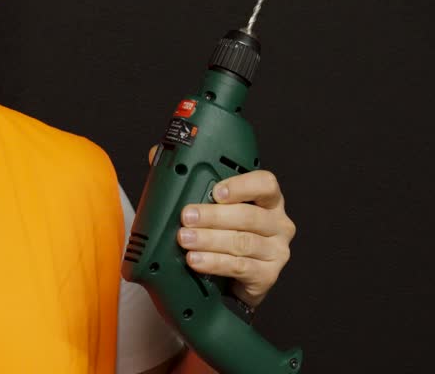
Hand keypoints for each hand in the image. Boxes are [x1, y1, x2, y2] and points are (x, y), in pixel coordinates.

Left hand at [176, 169, 294, 308]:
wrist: (234, 279)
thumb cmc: (227, 235)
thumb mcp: (214, 207)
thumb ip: (191, 182)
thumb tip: (156, 156)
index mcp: (267, 200)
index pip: (265, 184)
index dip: (242, 185)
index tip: (216, 191)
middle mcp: (278, 223)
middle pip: (249, 215)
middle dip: (213, 216)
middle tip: (187, 217)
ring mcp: (276, 251)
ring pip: (242, 242)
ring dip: (209, 240)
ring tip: (185, 239)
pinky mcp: (268, 275)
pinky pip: (240, 267)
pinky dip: (214, 262)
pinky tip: (196, 260)